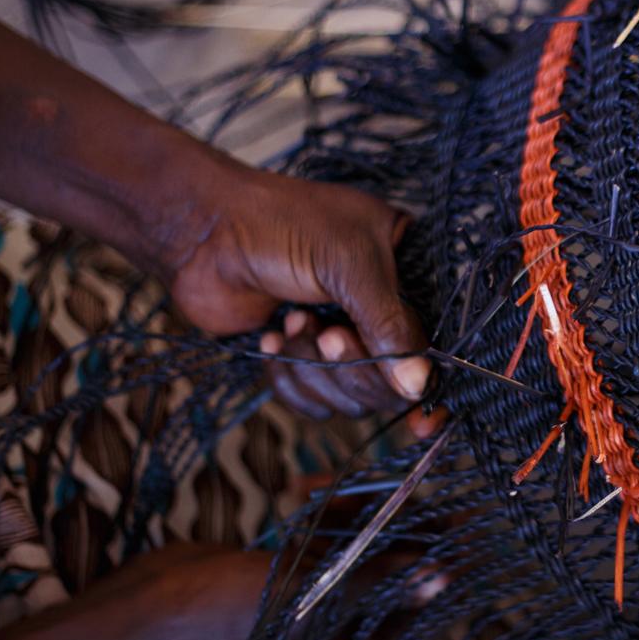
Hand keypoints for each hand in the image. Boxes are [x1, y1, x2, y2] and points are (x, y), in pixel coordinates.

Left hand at [169, 167, 431, 417]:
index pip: (434, 339)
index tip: (423, 414)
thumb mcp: (349, 263)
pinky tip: (273, 336)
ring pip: (351, 396)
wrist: (204, 232)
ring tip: (292, 320)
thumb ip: (389, 325)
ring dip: (316, 367)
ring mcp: (343, 336)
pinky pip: (313, 400)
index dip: (428, 377)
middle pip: (393, 381)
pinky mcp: (302, 358)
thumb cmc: (283, 225)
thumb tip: (419, 386)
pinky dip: (290, 377)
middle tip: (328, 335)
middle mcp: (381, 310)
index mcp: (408, 273)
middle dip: (354, 365)